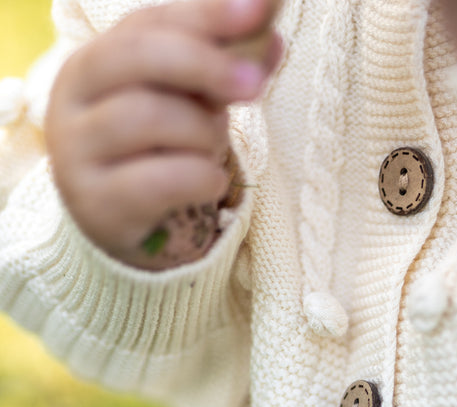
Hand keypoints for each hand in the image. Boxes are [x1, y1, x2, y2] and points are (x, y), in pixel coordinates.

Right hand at [45, 0, 281, 269]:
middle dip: (204, 64)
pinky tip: (213, 182)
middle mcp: (71, 100)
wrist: (118, 221)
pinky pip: (158, 180)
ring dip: (203, 131)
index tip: (258, 12)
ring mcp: (77, 153)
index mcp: (93, 61)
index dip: (205, 15)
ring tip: (214, 147)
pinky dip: (201, 177)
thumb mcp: (186, 100)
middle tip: (254, 84)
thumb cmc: (156, 149)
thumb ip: (223, 62)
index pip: (148, 23)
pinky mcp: (97, 204)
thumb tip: (270, 25)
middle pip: (136, 57)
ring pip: (148, 117)